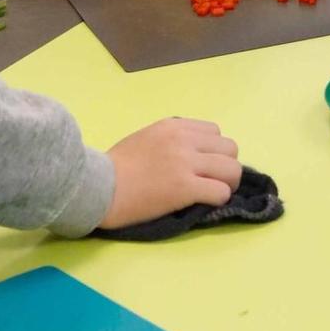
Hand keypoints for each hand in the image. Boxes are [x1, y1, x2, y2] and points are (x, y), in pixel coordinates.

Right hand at [106, 115, 241, 227]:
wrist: (97, 186)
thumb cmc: (114, 166)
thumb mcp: (146, 138)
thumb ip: (171, 140)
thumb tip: (194, 155)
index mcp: (174, 126)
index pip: (215, 132)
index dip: (214, 151)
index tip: (204, 165)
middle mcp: (183, 140)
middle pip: (230, 148)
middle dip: (225, 166)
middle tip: (213, 182)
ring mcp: (185, 163)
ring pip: (232, 170)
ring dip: (227, 184)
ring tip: (213, 194)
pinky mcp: (185, 188)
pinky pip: (221, 192)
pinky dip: (218, 200)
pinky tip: (204, 204)